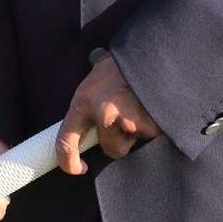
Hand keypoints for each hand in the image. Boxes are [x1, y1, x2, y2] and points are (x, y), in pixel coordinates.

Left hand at [57, 50, 161, 170]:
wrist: (155, 53)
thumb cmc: (126, 61)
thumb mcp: (99, 71)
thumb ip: (91, 92)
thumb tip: (85, 106)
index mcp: (84, 100)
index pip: (66, 141)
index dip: (68, 161)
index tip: (77, 168)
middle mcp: (103, 113)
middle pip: (109, 148)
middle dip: (119, 139)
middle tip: (127, 118)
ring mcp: (127, 120)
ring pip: (131, 143)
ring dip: (137, 132)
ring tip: (142, 107)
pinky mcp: (150, 125)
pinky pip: (150, 135)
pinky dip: (154, 126)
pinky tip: (154, 107)